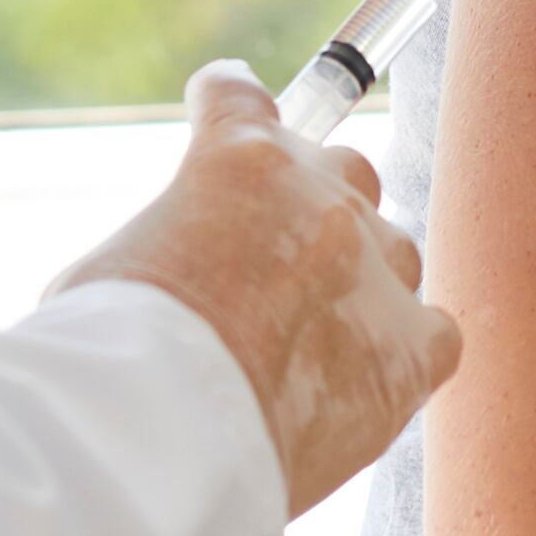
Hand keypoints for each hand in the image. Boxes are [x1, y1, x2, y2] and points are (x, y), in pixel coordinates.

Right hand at [53, 70, 463, 514]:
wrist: (166, 437)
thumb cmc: (110, 361)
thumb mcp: (102, 274)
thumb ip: (165, 245)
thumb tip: (180, 271)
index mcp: (235, 158)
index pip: (241, 98)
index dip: (228, 102)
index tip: (226, 102)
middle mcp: (320, 195)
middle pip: (342, 170)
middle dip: (309, 204)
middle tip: (272, 260)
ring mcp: (374, 268)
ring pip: (392, 248)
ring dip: (359, 279)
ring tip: (310, 338)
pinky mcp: (408, 350)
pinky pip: (433, 333)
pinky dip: (406, 347)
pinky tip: (368, 374)